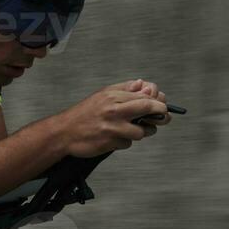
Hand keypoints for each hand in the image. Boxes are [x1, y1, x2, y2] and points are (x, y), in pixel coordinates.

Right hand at [54, 80, 171, 157]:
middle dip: (161, 114)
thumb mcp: (103, 95)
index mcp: (114, 96)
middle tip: (163, 118)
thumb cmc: (84, 113)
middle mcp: (114, 110)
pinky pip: (128, 143)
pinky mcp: (110, 142)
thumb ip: (125, 89)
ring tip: (134, 130)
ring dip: (141, 132)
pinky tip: (115, 137)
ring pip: (141, 131)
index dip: (158, 101)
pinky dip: (125, 142)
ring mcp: (113, 127)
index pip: (145, 95)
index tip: (162, 105)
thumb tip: (143, 85)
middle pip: (149, 108)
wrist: (64, 132)